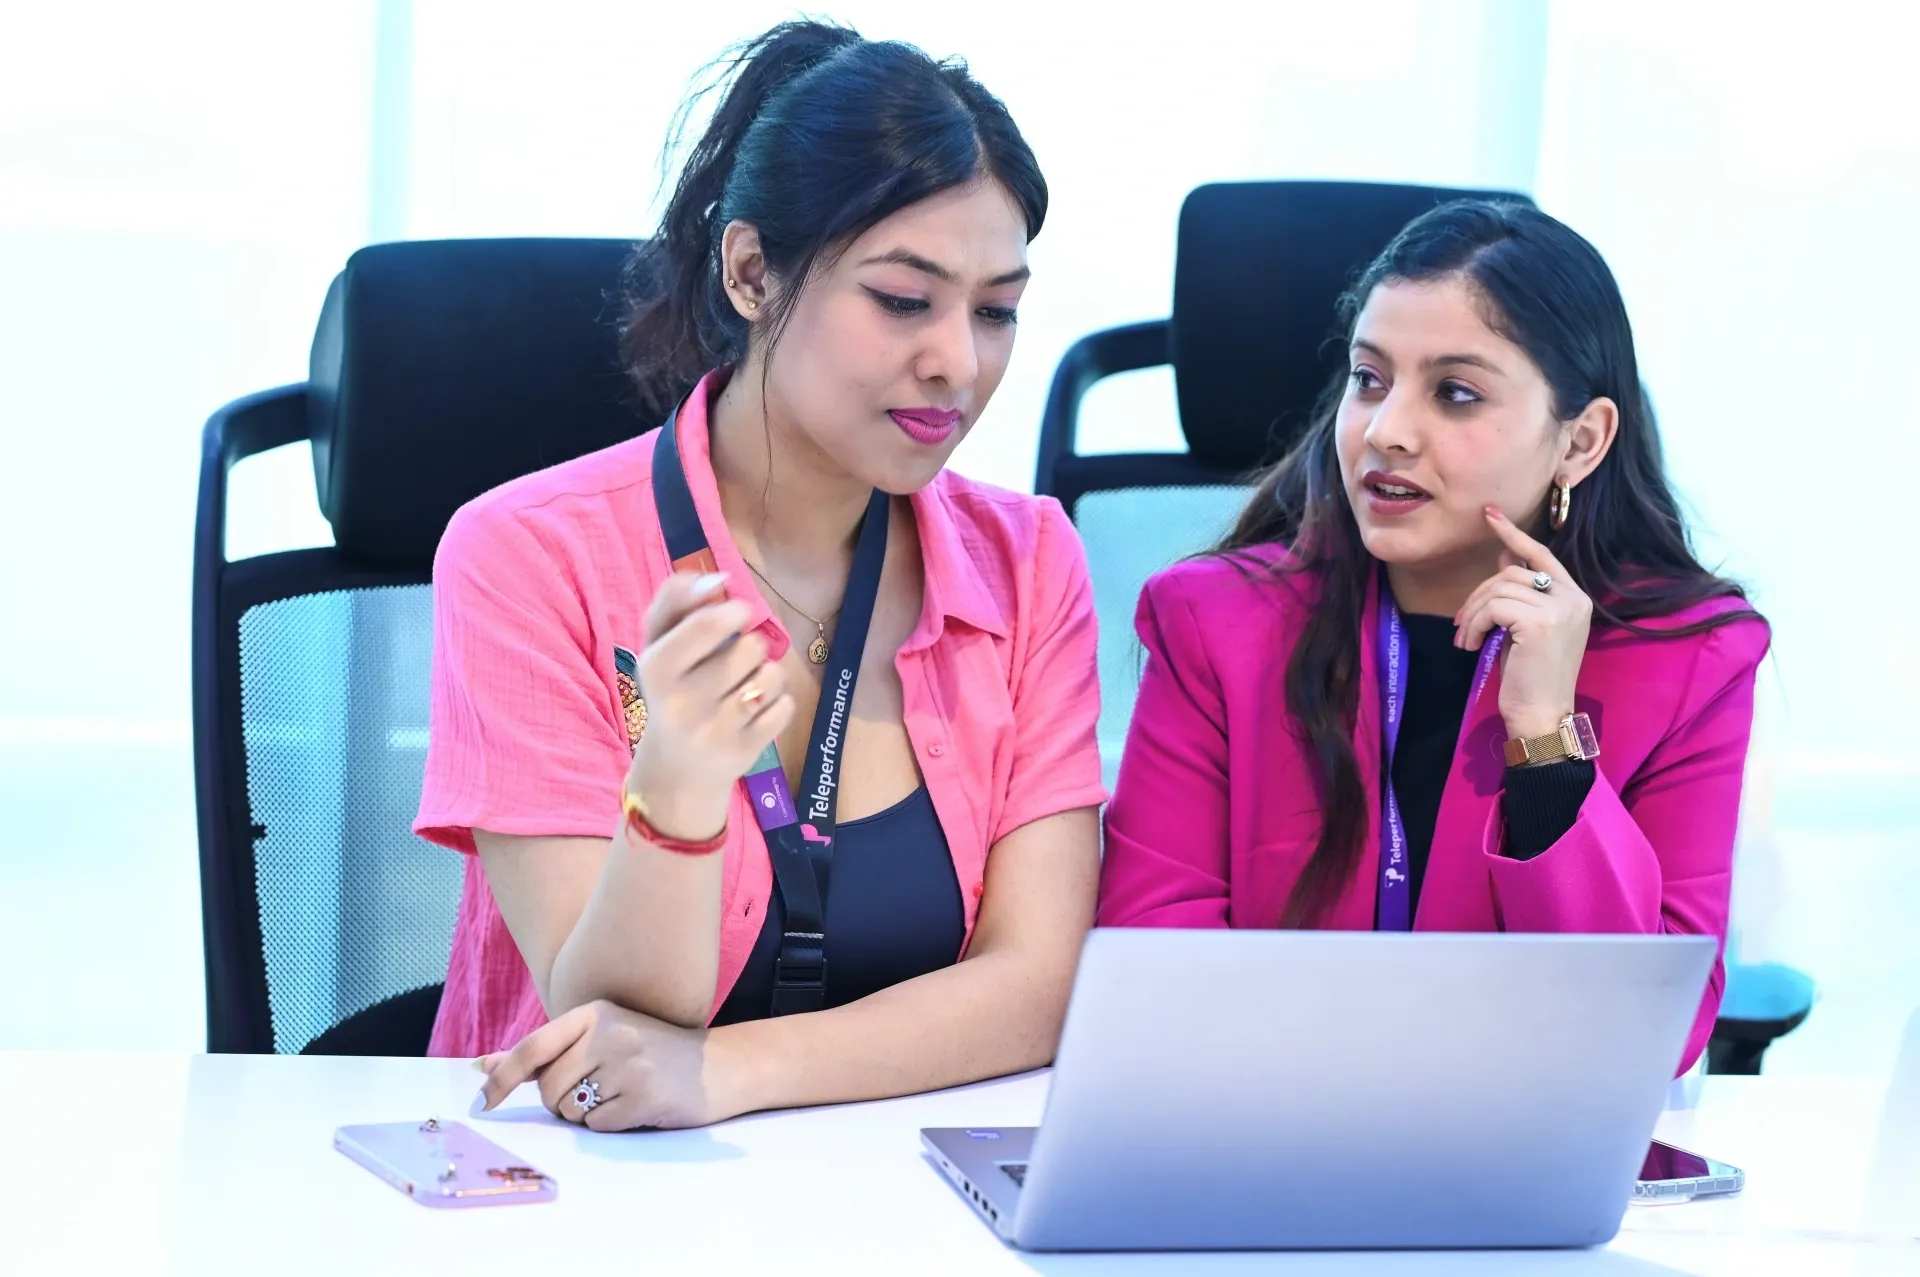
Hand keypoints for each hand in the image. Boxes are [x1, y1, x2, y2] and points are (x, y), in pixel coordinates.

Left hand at [475, 1000, 744, 1130]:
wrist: (718, 1066)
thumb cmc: (651, 1052)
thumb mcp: (601, 1036)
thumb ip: (544, 1050)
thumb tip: (484, 1065)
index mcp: (595, 1012)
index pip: (534, 1047)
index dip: (502, 1078)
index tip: (482, 1101)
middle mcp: (610, 1033)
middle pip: (549, 1088)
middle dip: (560, 1101)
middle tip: (594, 1092)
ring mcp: (629, 1064)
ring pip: (571, 1110)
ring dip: (585, 1114)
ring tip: (619, 1095)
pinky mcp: (645, 1097)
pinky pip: (598, 1126)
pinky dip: (610, 1124)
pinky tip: (635, 1107)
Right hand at [628, 571, 795, 839]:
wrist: (676, 767)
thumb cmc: (672, 690)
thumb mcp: (658, 644)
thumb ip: (676, 601)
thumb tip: (717, 577)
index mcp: (657, 668)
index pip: (709, 623)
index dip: (735, 611)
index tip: (739, 613)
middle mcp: (683, 701)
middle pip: (750, 647)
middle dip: (750, 647)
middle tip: (734, 662)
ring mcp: (716, 729)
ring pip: (772, 675)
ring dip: (766, 675)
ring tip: (745, 686)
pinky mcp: (745, 750)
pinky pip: (786, 706)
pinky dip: (777, 704)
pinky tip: (754, 713)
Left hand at [1454, 506, 1592, 741]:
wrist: (1542, 715)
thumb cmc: (1531, 677)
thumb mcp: (1525, 627)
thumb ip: (1520, 592)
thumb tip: (1504, 554)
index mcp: (1575, 598)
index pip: (1541, 554)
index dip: (1513, 533)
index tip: (1489, 515)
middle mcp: (1573, 598)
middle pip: (1510, 572)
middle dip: (1477, 595)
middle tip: (1460, 624)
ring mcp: (1560, 609)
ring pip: (1498, 589)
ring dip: (1472, 614)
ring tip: (1465, 640)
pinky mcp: (1540, 622)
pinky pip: (1493, 607)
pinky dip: (1474, 623)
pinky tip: (1471, 645)